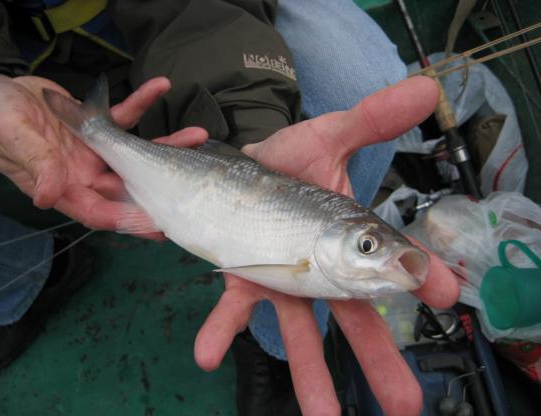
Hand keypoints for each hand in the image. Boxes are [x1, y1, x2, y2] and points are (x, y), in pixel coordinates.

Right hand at [0, 74, 205, 234]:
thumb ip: (35, 164)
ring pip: (136, 153)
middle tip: (195, 183)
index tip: (158, 227)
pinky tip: (160, 86)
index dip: (128, 221)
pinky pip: (123, 115)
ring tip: (197, 134)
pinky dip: (142, 102)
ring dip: (166, 143)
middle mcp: (84, 173)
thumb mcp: (12, 138)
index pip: (100, 212)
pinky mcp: (97, 124)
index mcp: (63, 186)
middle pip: (129, 185)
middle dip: (162, 184)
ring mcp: (94, 150)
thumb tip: (49, 197)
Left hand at [193, 76, 460, 414]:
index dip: (416, 277)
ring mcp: (279, 278)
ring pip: (298, 330)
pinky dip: (221, 331)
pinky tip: (207, 358)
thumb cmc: (290, 158)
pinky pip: (233, 307)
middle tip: (407, 405)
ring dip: (310, 374)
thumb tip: (427, 87)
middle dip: (379, 360)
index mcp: (347, 239)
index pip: (390, 264)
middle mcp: (318, 269)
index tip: (441, 292)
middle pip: (354, 319)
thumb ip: (371, 118)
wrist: (239, 162)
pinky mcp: (240, 275)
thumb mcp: (330, 136)